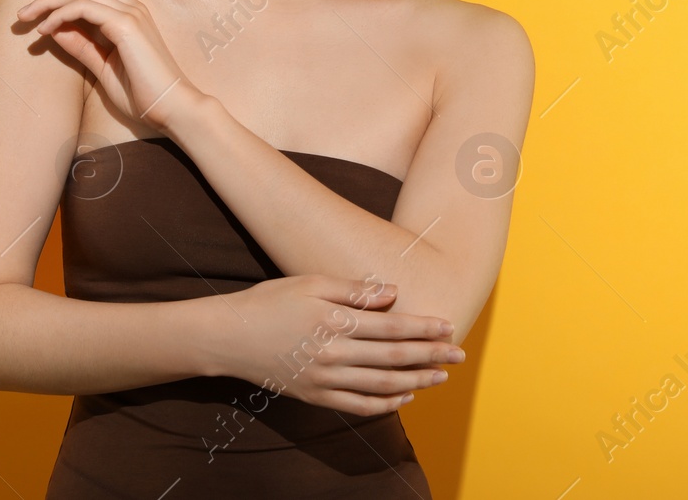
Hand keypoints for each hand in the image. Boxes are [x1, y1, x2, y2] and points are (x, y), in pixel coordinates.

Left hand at [17, 0, 196, 129]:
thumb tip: (55, 28)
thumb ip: (81, 45)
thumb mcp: (103, 65)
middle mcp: (132, 6)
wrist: (171, 107)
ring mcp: (130, 13)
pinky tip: (45, 30)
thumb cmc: (141, 91)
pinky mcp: (125, 25)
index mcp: (131, 12)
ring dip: (47, 0)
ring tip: (24, 15)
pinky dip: (59, 16)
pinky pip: (83, 9)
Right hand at [205, 274, 463, 415]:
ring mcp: (324, 379)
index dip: (423, 328)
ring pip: (382, 385)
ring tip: (441, 376)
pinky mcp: (315, 396)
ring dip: (416, 381)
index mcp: (334, 320)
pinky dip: (385, 403)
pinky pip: (358, 405)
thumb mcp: (310, 282)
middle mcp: (333, 353)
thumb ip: (353, 290)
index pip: (391, 327)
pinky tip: (405, 396)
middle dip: (431, 355)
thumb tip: (393, 293)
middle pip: (394, 358)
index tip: (449, 326)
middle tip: (459, 354)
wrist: (228, 337)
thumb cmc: (269, 301)